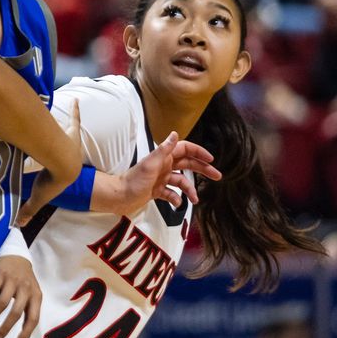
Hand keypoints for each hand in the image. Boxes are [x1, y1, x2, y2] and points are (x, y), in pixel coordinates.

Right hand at [0, 255, 41, 337]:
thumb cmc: (23, 279)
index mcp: (36, 295)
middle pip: (15, 312)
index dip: (26, 332)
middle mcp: (26, 288)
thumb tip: (19, 332)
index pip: (33, 318)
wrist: (16, 254)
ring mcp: (12, 280)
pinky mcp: (0, 274)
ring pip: (2, 303)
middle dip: (5, 328)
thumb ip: (27, 307)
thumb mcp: (31, 292)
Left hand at [16, 100, 81, 225]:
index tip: (49, 172)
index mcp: (65, 173)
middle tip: (53, 145)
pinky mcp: (71, 132)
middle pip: (66, 153)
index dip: (53, 174)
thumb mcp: (39, 196)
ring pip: (68, 134)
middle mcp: (71, 157)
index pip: (59, 175)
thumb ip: (28, 208)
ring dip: (67, 129)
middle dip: (62, 149)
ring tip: (63, 122)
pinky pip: (75, 120)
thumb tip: (17, 224)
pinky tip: (76, 100)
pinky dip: (75, 111)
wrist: (62, 164)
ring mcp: (71, 143)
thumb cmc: (52, 181)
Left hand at [91, 132, 220, 217]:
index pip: (185, 149)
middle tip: (217, 176)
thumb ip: (163, 150)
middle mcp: (164, 166)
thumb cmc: (133, 180)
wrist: (118, 197)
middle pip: (188, 165)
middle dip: (203, 170)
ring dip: (190, 189)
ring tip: (196, 199)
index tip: (211, 159)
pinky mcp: (156, 191)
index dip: (199, 153)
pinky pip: (171, 194)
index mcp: (163, 157)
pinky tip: (178, 204)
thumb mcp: (150, 164)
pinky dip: (176, 199)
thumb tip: (175, 133)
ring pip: (181, 181)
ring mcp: (161, 179)